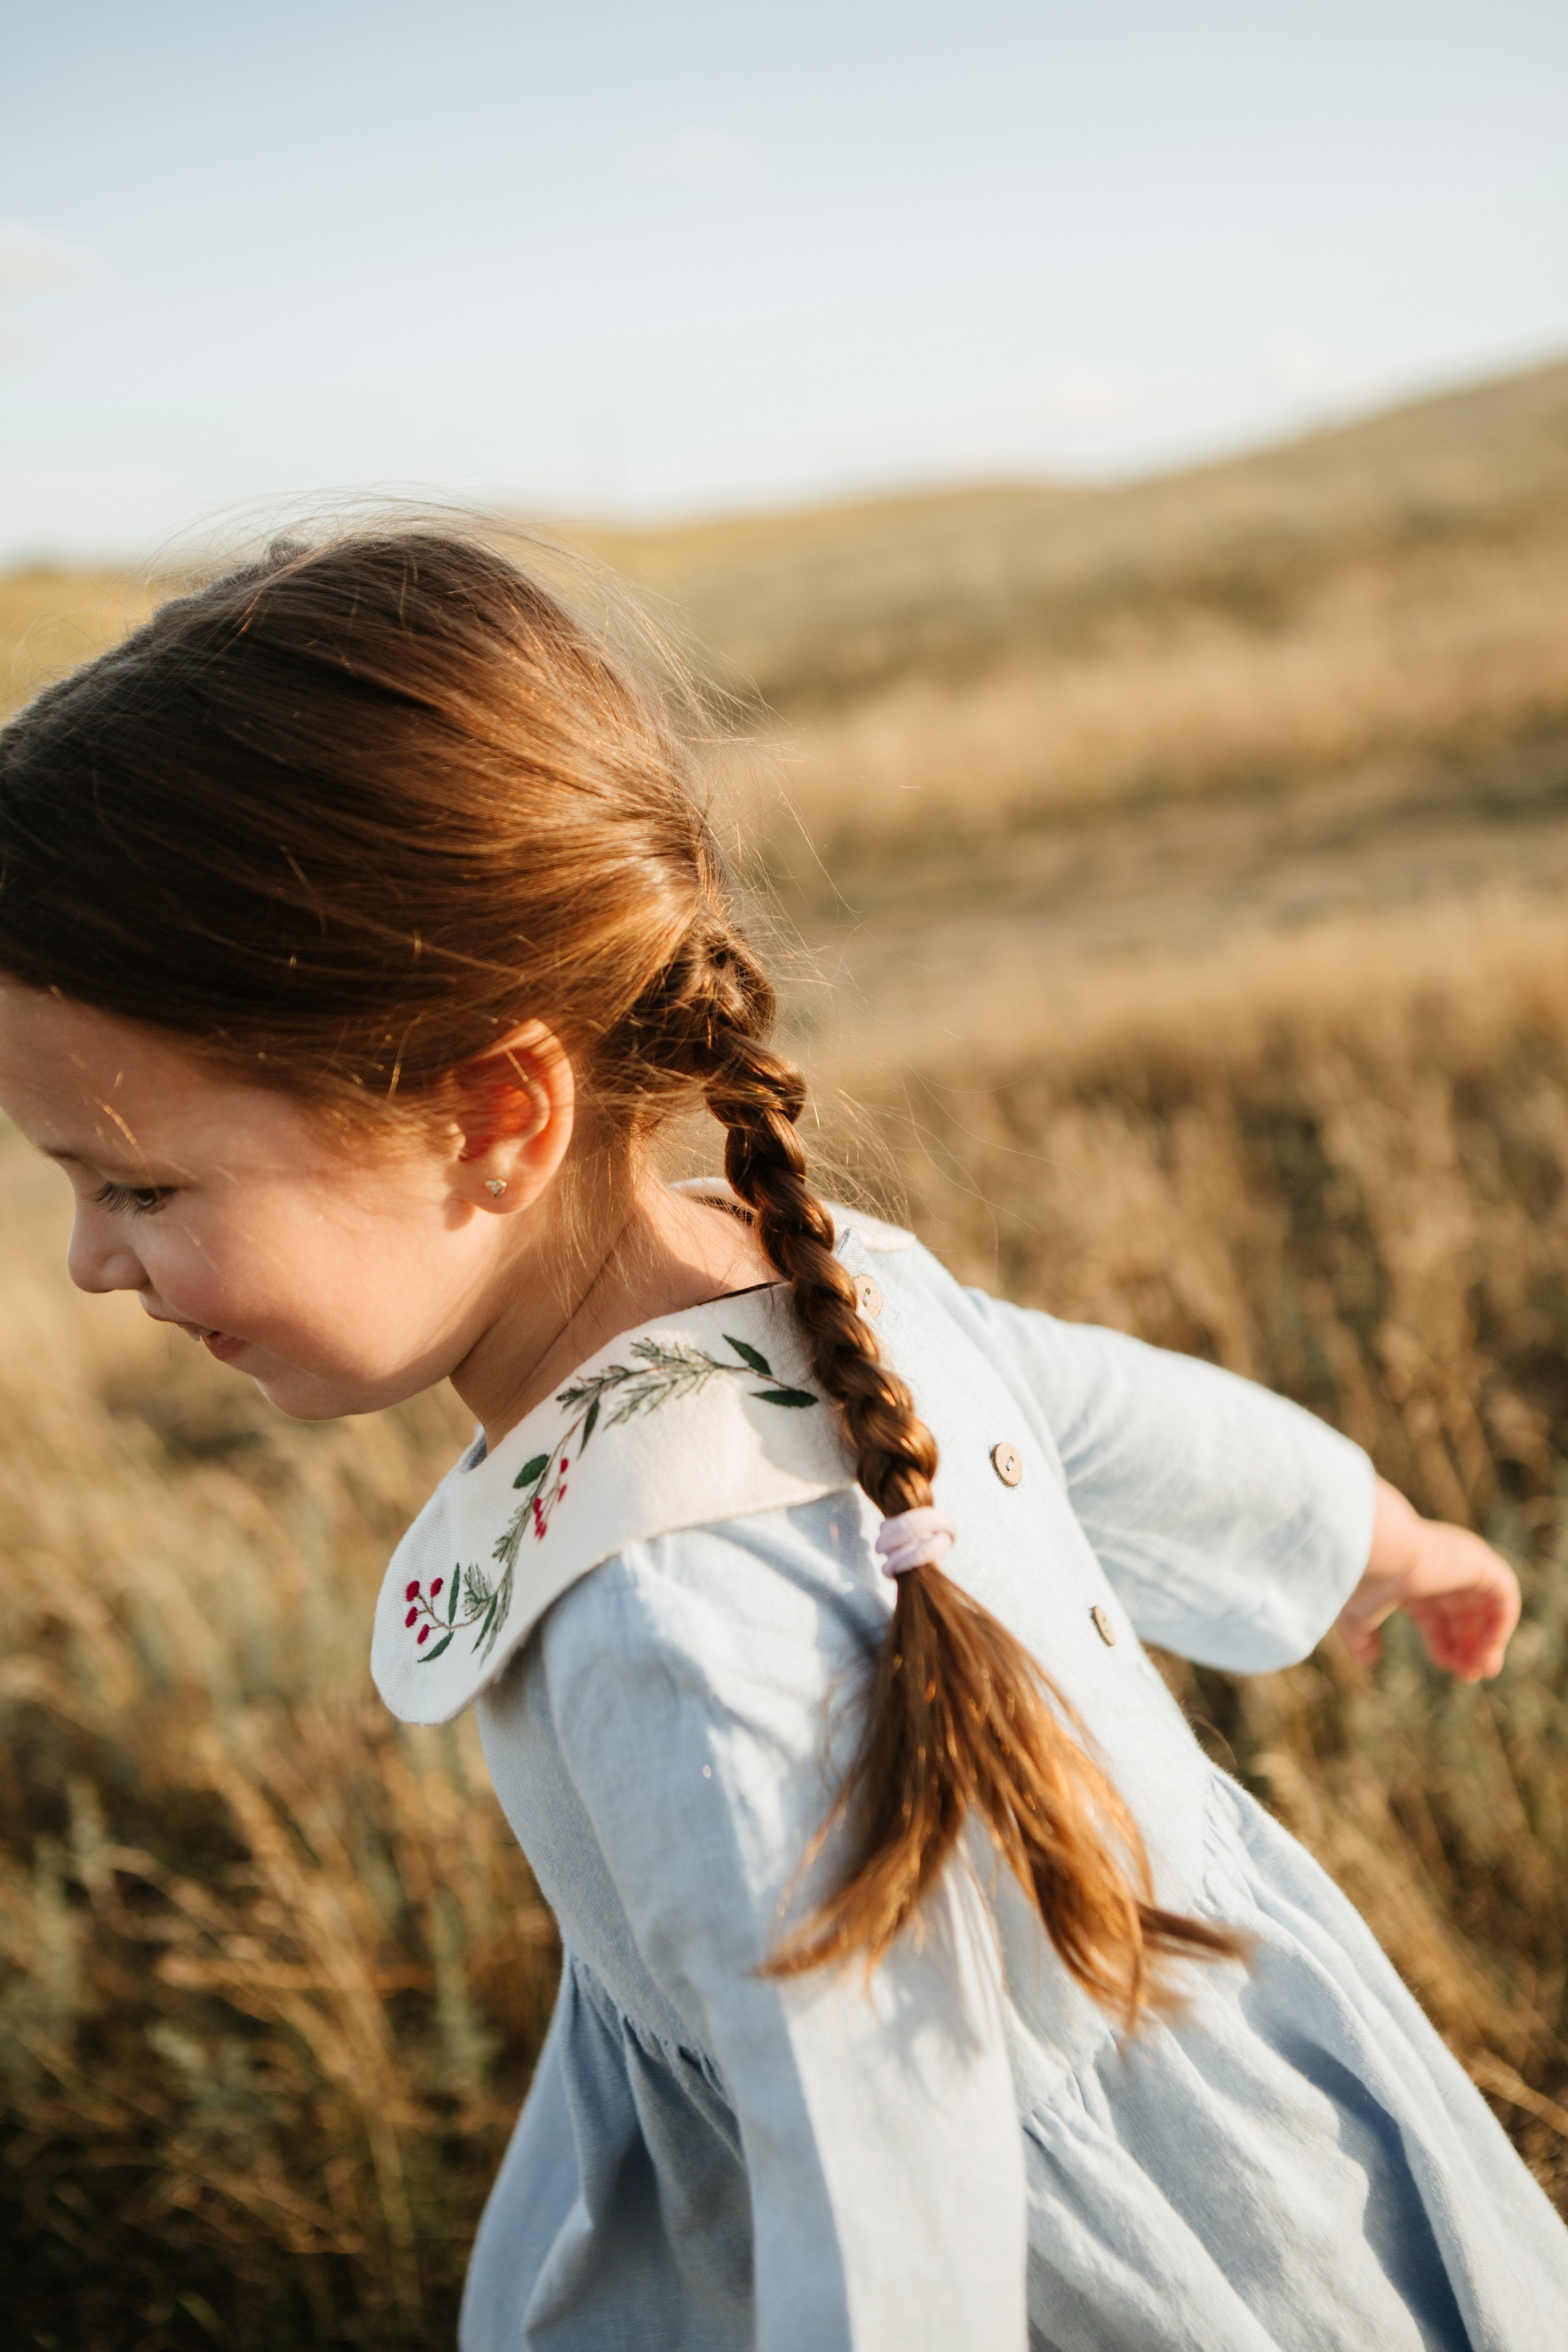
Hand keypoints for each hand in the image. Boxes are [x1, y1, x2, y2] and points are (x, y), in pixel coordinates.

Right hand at [1333, 1479, 1520, 1681]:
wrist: (1376, 1549)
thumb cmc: (1360, 1581)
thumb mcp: (1353, 1617)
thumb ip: (1360, 1639)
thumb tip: (1368, 1663)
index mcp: (1409, 1577)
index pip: (1434, 1613)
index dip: (1442, 1642)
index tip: (1447, 1667)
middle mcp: (1438, 1567)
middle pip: (1462, 1611)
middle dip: (1468, 1645)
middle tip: (1469, 1675)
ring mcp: (1460, 1562)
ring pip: (1486, 1604)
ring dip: (1489, 1639)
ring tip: (1484, 1669)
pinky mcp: (1480, 1563)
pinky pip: (1504, 1595)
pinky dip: (1502, 1623)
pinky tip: (1489, 1648)